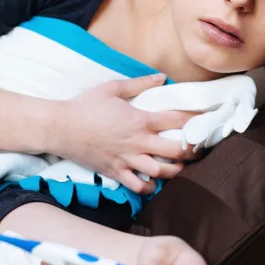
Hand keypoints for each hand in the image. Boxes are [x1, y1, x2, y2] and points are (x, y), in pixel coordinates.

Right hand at [54, 74, 200, 193]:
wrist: (60, 127)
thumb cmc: (85, 105)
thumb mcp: (112, 88)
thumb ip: (140, 83)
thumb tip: (162, 77)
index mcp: (140, 120)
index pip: (176, 120)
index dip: (194, 120)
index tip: (204, 121)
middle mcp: (137, 142)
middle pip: (175, 151)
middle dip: (192, 152)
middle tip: (199, 150)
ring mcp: (127, 159)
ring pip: (160, 171)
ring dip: (174, 171)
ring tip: (180, 167)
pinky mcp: (115, 172)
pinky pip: (137, 186)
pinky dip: (149, 187)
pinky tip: (154, 183)